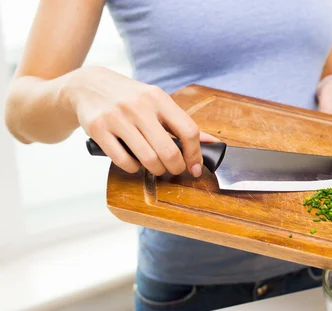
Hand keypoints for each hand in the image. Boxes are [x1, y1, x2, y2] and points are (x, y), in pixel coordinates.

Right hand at [65, 66, 217, 176]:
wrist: (88, 85)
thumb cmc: (129, 98)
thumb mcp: (156, 102)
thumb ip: (181, 123)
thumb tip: (211, 143)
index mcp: (158, 98)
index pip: (188, 131)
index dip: (195, 155)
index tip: (194, 167)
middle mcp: (139, 106)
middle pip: (169, 151)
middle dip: (175, 167)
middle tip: (174, 170)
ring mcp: (117, 117)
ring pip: (147, 159)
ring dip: (156, 170)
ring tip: (156, 168)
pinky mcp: (99, 129)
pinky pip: (124, 161)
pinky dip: (134, 168)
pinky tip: (135, 163)